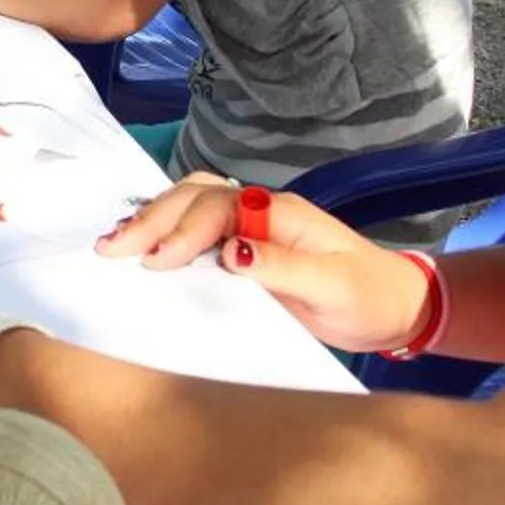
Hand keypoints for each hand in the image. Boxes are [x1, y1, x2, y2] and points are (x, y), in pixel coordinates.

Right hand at [99, 173, 434, 352]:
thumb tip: (231, 252)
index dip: (183, 231)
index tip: (155, 262)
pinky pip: (196, 230)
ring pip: (190, 205)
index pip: (218, 208)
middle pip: (194, 197)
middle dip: (152, 219)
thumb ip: (282, 267)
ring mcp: (249, 227)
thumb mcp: (331, 286)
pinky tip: (141, 247)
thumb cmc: (367, 296)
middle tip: (112, 248)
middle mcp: (259, 211)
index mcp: (278, 213)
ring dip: (152, 219)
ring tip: (114, 243)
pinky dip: (165, 232)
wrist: (392, 307)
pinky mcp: (243, 250)